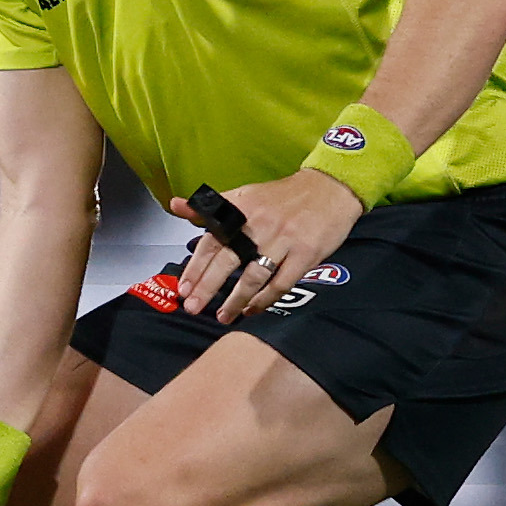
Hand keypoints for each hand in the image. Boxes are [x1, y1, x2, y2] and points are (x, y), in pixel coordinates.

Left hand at [170, 170, 364, 323]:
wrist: (330, 188)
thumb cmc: (284, 197)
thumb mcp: (245, 194)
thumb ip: (210, 206)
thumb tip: (176, 205)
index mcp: (242, 209)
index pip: (211, 241)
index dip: (195, 267)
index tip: (183, 288)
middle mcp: (259, 224)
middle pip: (227, 260)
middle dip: (207, 287)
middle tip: (193, 307)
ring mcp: (283, 240)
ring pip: (253, 277)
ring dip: (236, 300)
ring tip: (223, 316)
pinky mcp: (305, 254)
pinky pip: (280, 283)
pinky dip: (265, 300)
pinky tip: (253, 309)